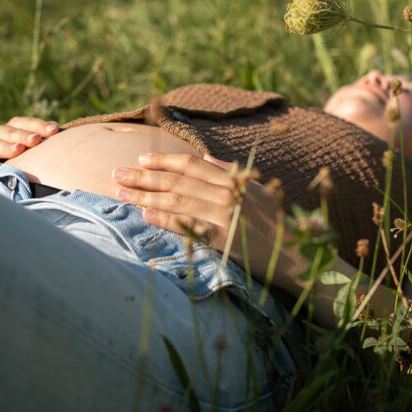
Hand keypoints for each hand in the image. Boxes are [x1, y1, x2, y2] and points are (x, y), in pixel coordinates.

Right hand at [0, 116, 59, 164]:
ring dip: (5, 146)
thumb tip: (64, 138)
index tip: (55, 130)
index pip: (22, 122)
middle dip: (22, 135)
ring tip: (18, 150)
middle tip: (36, 140)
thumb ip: (45, 149)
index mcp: (11, 130)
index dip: (37, 125)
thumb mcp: (35, 159)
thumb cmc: (27, 171)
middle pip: (7, 130)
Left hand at [112, 153, 297, 290]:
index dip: (164, 160)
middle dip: (144, 176)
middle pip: (177, 181)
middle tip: (117, 173)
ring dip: (146, 196)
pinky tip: (145, 214)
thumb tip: (207, 157)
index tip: (142, 158)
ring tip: (122, 193)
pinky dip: (165, 218)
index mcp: (233, 180)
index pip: (191, 165)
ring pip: (177, 200)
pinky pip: (187, 225)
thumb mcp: (257, 189)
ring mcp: (224, 216)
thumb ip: (230, 173)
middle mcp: (226, 194)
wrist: (293, 254)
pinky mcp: (222, 239)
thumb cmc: (276, 221)